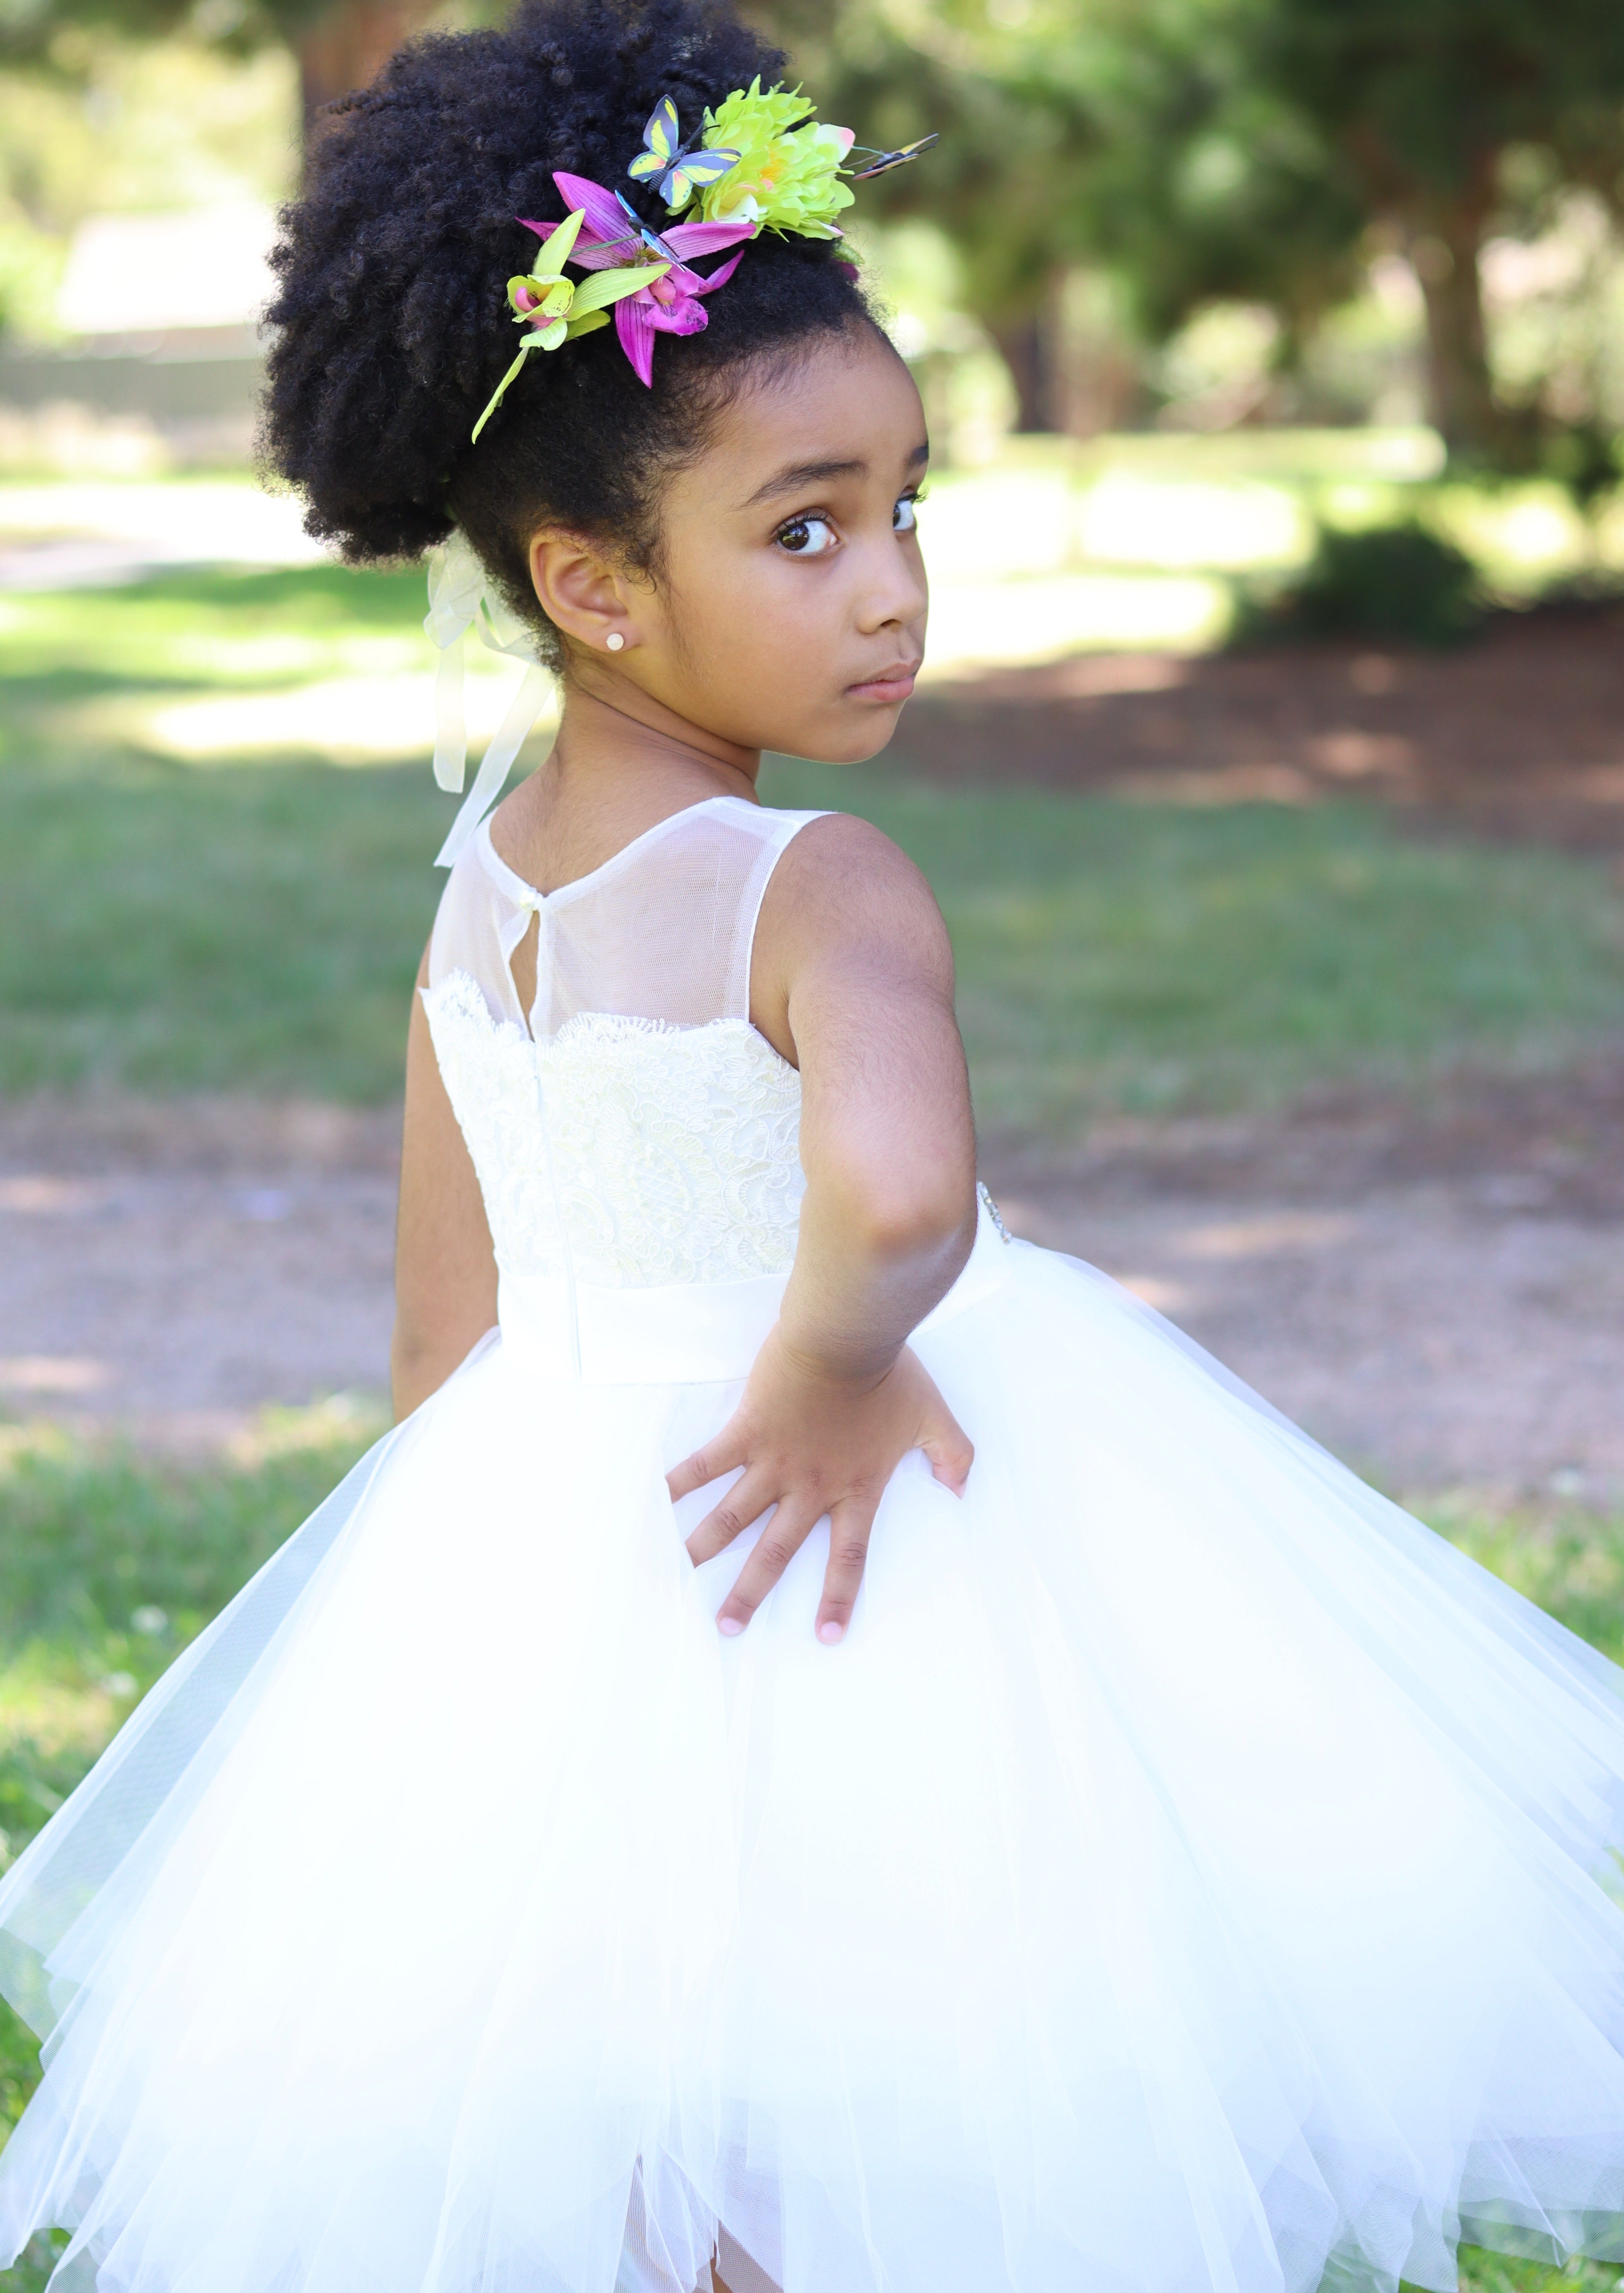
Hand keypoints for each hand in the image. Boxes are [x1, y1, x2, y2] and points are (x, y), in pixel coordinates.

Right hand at [667, 1327, 973, 1642]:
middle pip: (776, 1551)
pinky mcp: (747, 1430)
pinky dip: (680, 1482)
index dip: (837, 1597)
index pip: (848, 1557)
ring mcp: (775, 1461)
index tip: (826, 1636)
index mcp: (855, 1488)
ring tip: (678, 1576)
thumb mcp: (934, 1417)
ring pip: (734, 1517)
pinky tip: (654, 1501)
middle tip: (726, 1627)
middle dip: (750, 1593)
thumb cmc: (891, 1373)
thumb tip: (961, 1489)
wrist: (848, 1335)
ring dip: (704, 1549)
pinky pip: (707, 1463)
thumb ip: (953, 1455)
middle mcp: (811, 1486)